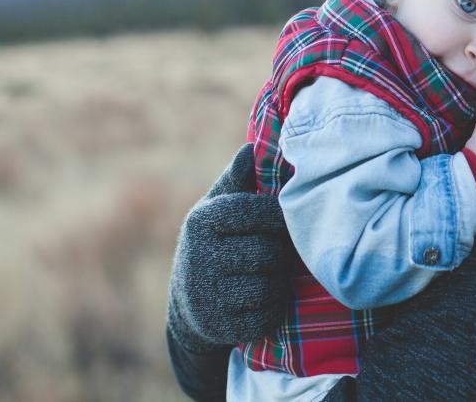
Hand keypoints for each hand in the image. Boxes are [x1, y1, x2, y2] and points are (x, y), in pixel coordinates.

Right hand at [167, 143, 290, 352]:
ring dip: (281, 281)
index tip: (285, 221)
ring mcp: (207, 295)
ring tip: (273, 274)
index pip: (259, 212)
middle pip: (270, 252)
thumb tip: (252, 147)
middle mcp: (200, 256)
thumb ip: (239, 178)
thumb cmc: (218, 240)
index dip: (281, 217)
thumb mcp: (220, 205)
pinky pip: (268, 314)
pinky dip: (275, 308)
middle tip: (281, 252)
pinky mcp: (219, 326)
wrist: (190, 301)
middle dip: (282, 253)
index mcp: (203, 220)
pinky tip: (265, 298)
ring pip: (272, 285)